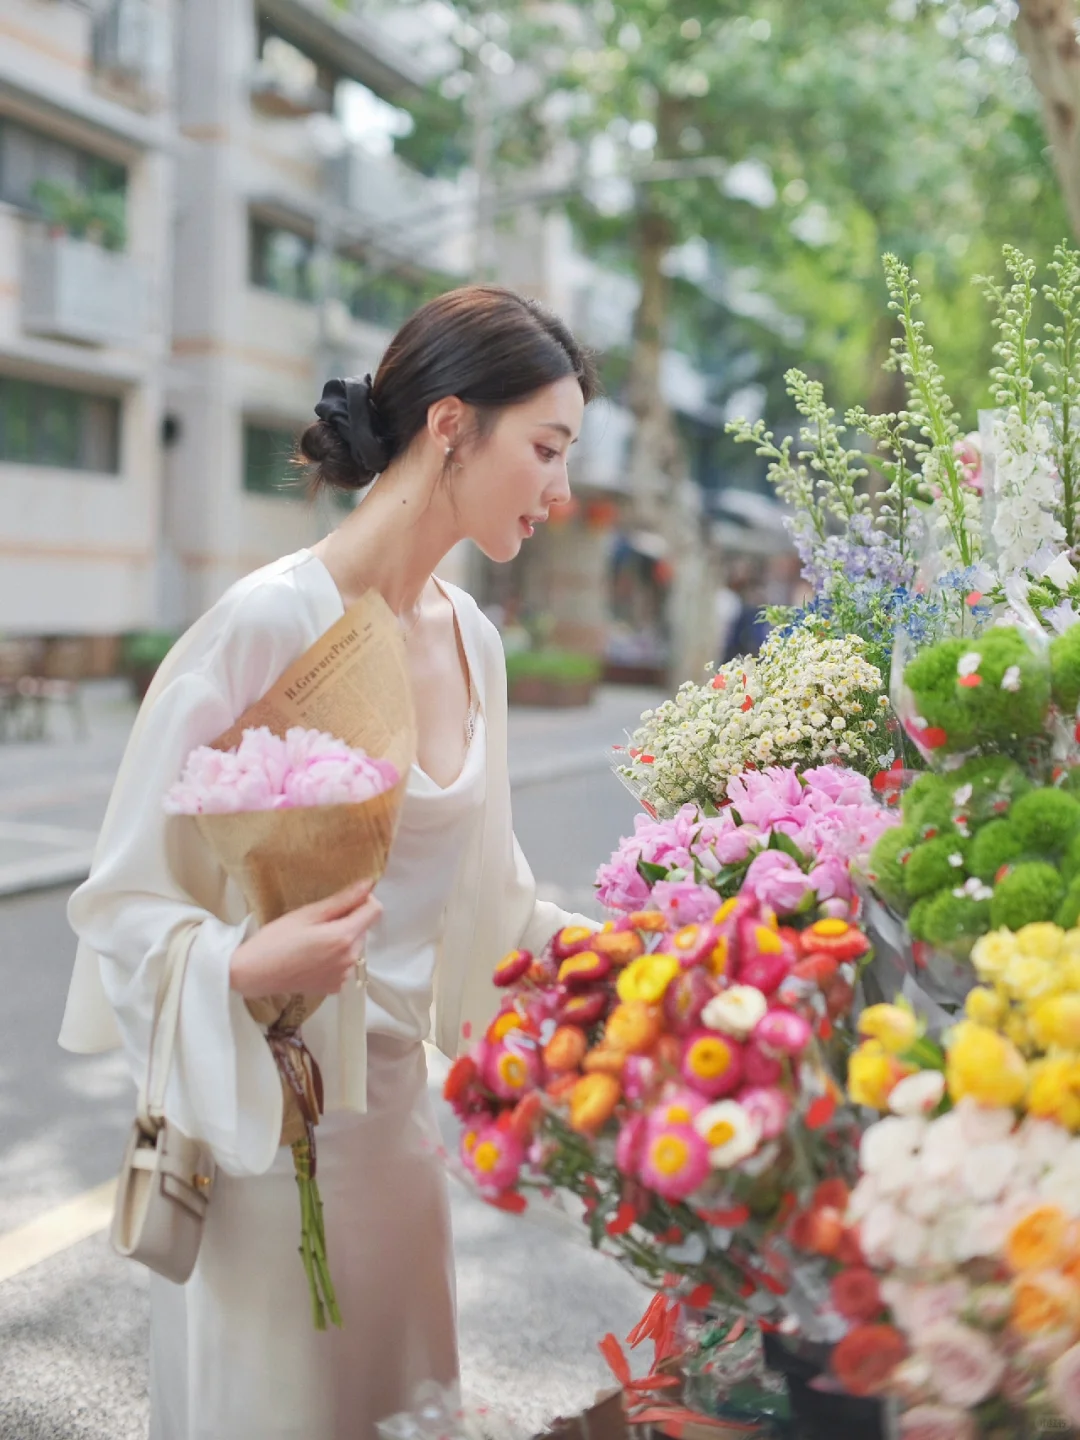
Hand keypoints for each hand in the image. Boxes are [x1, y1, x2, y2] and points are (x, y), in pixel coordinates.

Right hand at [229, 877, 381, 998]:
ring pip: (355, 946)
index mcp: (343, 937)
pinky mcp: (335, 986)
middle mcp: (349, 959)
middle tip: (318, 922)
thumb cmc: (275, 940)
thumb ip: (342, 900)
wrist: (254, 974)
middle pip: (364, 929)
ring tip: (313, 940)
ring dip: (342, 939)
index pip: (375, 910)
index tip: (344, 900)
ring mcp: (343, 975)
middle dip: (349, 921)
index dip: (363, 900)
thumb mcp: (307, 914)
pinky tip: (313, 956)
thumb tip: (368, 884)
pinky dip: (335, 957)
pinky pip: (345, 964)